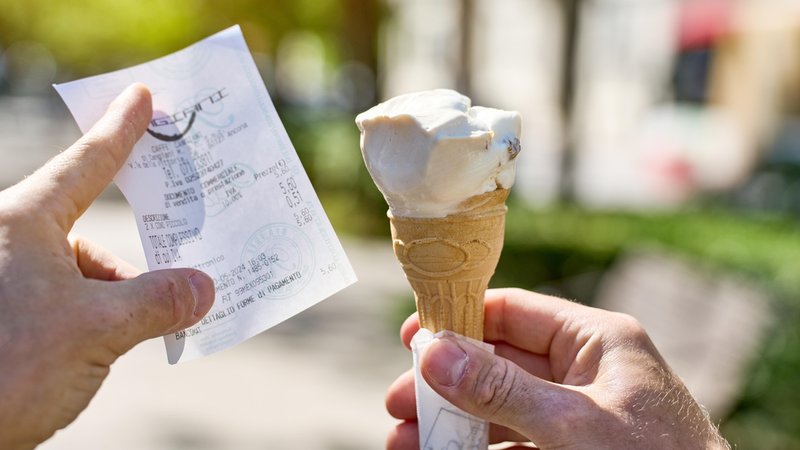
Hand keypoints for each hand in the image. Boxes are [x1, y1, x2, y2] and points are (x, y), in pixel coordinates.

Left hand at [0, 83, 214, 448]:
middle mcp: (9, 243)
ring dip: (109, 305)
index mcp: (23, 223)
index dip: (121, 129)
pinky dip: (87, 324)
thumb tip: (206, 288)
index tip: (141, 95)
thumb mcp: (95, 329)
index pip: (87, 164)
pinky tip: (95, 355)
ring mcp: (5, 282)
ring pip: (75, 277)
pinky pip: (60, 304)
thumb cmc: (5, 365)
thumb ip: (157, 301)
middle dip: (125, 269)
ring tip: (122, 341)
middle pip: (87, 235)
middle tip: (166, 289)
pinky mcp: (4, 317)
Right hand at [385, 288, 729, 448]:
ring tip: (406, 441)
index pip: (513, 312)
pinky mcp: (574, 448)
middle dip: (445, 384)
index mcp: (596, 340)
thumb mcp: (572, 423)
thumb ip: (501, 389)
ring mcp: (579, 412)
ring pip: (501, 407)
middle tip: (399, 404)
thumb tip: (433, 353)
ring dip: (453, 423)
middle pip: (497, 363)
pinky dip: (481, 448)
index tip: (412, 341)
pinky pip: (516, 441)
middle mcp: (585, 370)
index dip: (459, 322)